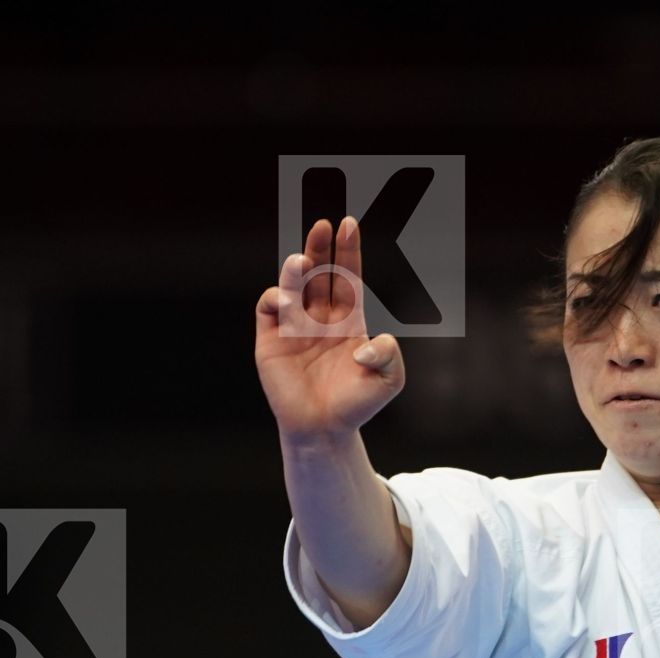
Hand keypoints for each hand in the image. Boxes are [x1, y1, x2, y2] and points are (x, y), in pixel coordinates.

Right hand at [255, 216, 406, 441]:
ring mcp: (294, 327)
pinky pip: (269, 307)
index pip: (347, 275)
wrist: (324, 431)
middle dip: (320, 247)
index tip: (349, 224)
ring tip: (301, 262)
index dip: (348, 250)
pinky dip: (275, 297)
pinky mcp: (271, 340)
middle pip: (318, 271)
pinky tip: (287, 302)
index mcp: (347, 319)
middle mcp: (319, 317)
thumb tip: (370, 343)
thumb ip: (390, 355)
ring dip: (295, 269)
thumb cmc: (357, 405)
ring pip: (292, 284)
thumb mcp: (388, 380)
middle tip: (323, 225)